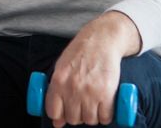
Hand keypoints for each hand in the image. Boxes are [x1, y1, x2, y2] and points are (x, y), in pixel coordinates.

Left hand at [44, 12, 141, 126]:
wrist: (102, 40)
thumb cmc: (80, 53)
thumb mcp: (61, 68)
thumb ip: (56, 94)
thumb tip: (57, 122)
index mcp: (58, 81)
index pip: (53, 112)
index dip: (59, 115)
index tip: (65, 112)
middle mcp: (73, 88)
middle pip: (73, 119)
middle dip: (77, 115)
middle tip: (82, 106)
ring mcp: (90, 92)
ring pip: (90, 120)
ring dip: (92, 116)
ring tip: (94, 105)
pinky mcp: (107, 93)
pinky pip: (106, 117)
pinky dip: (106, 116)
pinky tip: (104, 107)